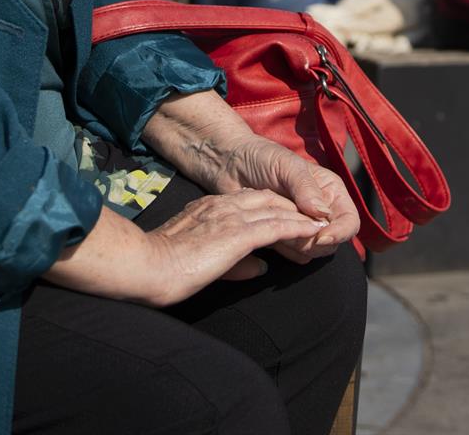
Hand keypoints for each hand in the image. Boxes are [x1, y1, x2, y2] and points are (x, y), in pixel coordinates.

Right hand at [143, 189, 328, 304]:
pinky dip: (298, 228)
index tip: (291, 217)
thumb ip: (232, 261)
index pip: (250, 202)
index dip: (273, 209)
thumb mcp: (199, 258)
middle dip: (293, 209)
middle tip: (314, 218)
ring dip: (301, 217)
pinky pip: (277, 227)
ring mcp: (231, 217)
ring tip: (323, 225)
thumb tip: (260, 267)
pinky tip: (314, 232)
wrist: (145, 265)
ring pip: (277, 210)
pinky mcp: (237, 233)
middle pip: (268, 201)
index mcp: (209, 209)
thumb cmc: (161, 267)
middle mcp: (223, 207)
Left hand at [222, 136, 361, 262]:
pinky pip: (294, 255)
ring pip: (313, 251)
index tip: (320, 236)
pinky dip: (283, 250)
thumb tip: (323, 214)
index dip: (339, 233)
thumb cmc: (261, 157)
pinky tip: (266, 233)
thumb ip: (305, 188)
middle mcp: (320, 211)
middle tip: (288, 227)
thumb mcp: (286, 166)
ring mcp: (302, 226)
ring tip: (274, 225)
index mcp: (330, 191)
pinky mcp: (284, 237)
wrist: (230, 165)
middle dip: (313, 241)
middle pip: (333, 242)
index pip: (349, 221)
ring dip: (296, 246)